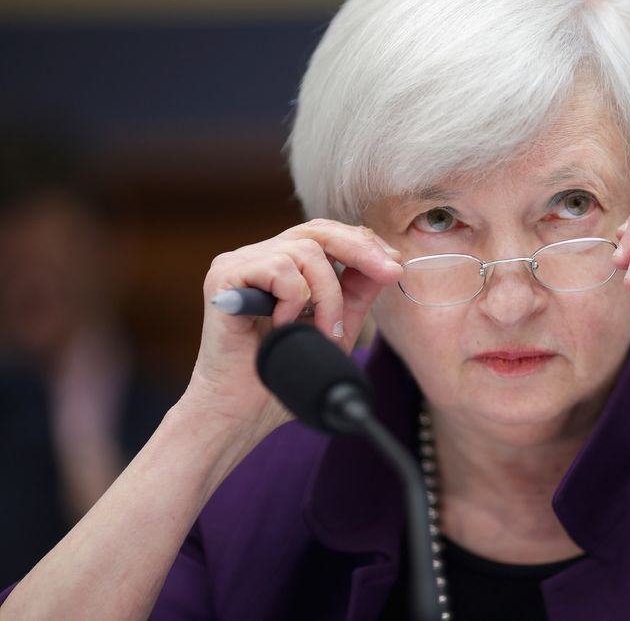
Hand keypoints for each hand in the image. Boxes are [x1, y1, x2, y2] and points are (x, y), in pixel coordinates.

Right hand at [181, 219, 402, 444]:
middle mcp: (259, 256)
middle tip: (389, 273)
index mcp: (282, 264)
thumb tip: (387, 264)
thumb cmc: (281, 375)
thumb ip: (355, 295)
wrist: (243, 411)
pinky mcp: (223, 276)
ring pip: (305, 251)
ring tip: (324, 333)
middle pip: (318, 230)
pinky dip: (294, 299)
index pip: (327, 235)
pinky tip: (284, 325)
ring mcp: (239, 263)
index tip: (395, 264)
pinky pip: (278, 269)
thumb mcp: (334, 329)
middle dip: (361, 250)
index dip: (364, 244)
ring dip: (327, 296)